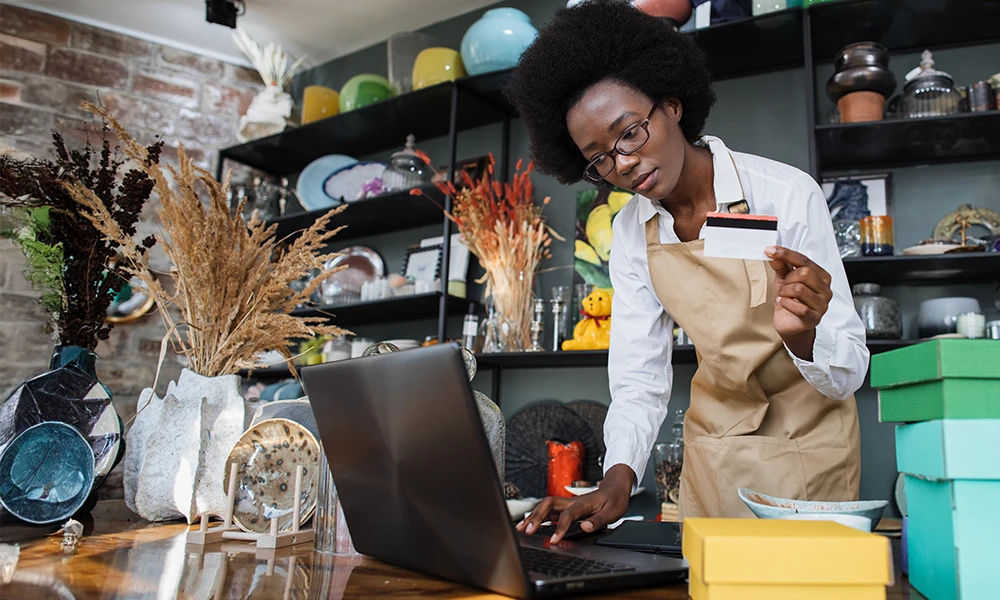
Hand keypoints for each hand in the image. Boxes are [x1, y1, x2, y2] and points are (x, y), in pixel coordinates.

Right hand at [515, 464, 633, 543]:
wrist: (615, 487)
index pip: (568, 515)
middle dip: (537, 517)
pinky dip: (538, 516)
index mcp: (583, 503)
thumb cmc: (614, 499)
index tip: (554, 540)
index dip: (560, 528)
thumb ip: (598, 520)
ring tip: (521, 527)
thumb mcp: (612, 512)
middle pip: (549, 504)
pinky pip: (549, 510)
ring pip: (546, 506)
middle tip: (527, 530)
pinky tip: (530, 524)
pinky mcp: (566, 507)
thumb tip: (585, 527)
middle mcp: (572, 502)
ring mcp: (568, 503)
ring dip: (533, 516)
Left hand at [765, 246, 832, 360]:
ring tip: (784, 297)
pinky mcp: (814, 318)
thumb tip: (774, 254)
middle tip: (784, 287)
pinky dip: (786, 304)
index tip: (770, 250)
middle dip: (787, 280)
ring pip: (799, 289)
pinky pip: (798, 307)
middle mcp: (825, 289)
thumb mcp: (784, 280)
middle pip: (804, 273)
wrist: (789, 323)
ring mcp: (822, 305)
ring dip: (785, 293)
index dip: (785, 254)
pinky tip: (784, 305)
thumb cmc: (790, 300)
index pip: (804, 260)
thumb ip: (781, 266)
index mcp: (821, 276)